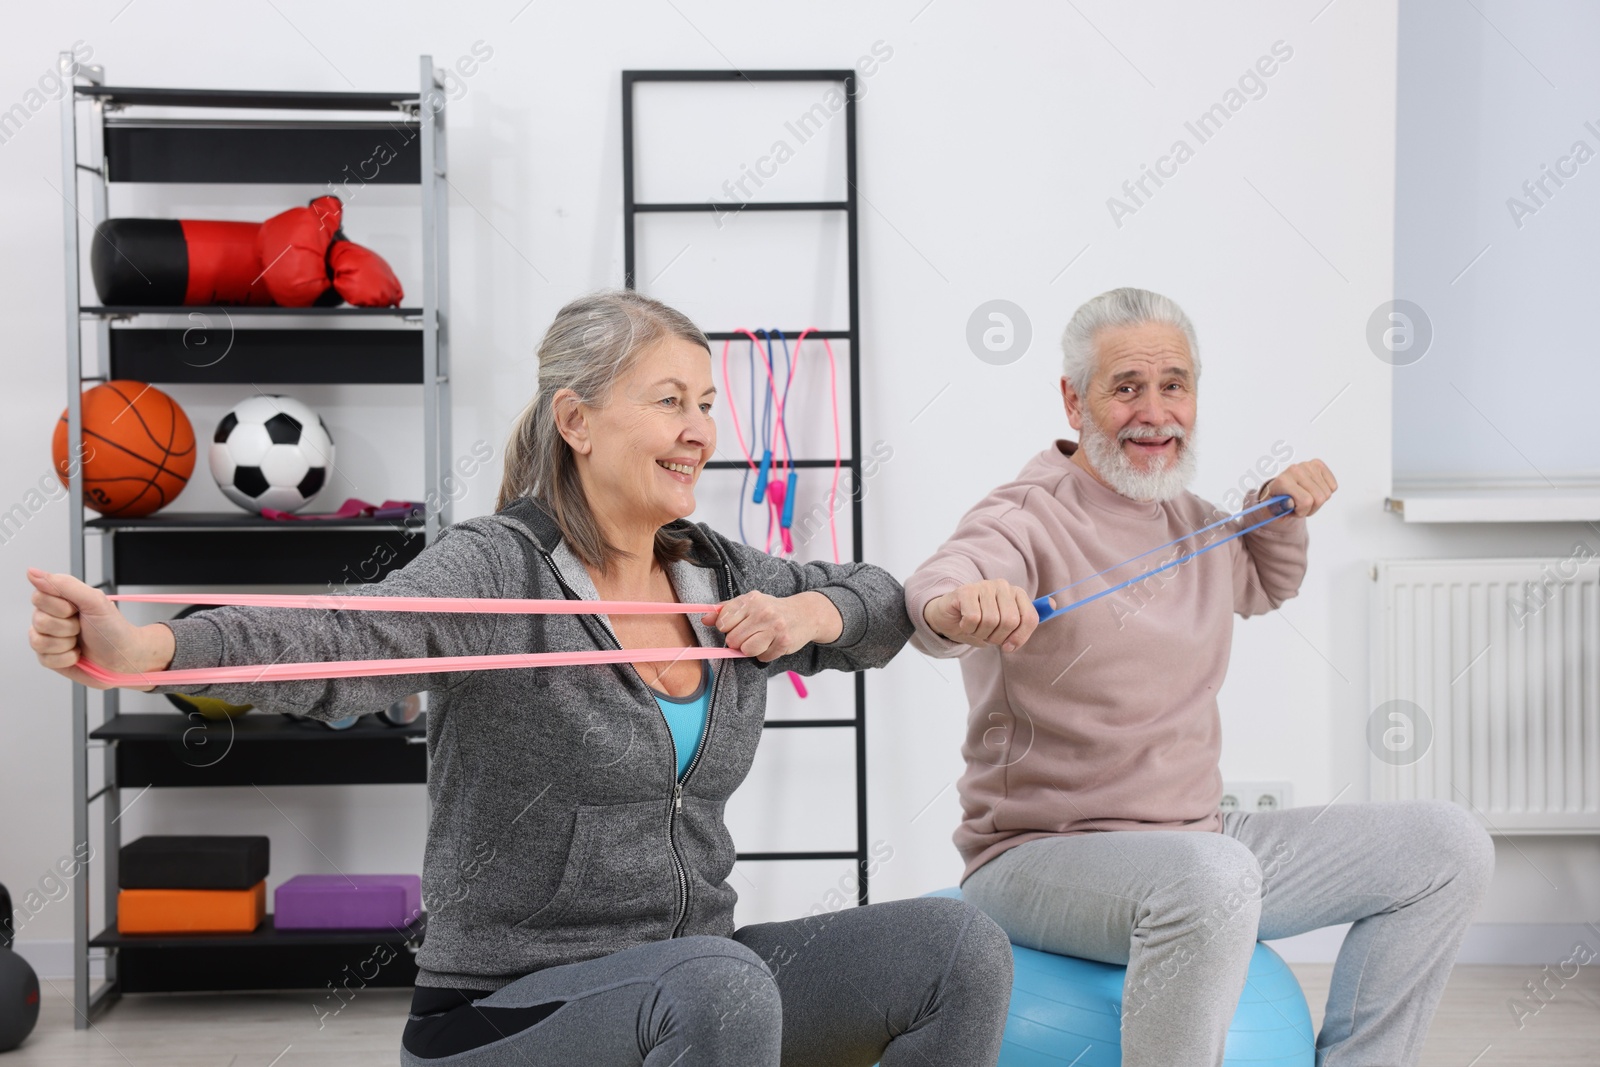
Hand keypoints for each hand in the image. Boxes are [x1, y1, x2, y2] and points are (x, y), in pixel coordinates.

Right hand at [27, 568, 172, 689]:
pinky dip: (66, 658)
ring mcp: (48, 638)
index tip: (77, 609)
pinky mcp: (49, 658)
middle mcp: (50, 617)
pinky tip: (77, 654)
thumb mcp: (94, 601)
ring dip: (66, 643)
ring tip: (80, 641)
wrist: (125, 656)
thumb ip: (63, 584)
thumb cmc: (113, 628)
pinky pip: (44, 658)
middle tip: (82, 627)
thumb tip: (32, 572)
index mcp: (59, 600)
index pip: (38, 596)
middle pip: (38, 620)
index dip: (60, 606)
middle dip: (67, 626)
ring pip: (38, 641)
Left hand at [702, 590, 840, 662]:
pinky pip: (763, 658)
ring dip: (751, 649)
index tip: (734, 626)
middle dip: (738, 641)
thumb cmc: (771, 609)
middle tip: (749, 634)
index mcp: (750, 600)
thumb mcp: (748, 604)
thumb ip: (725, 610)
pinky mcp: (784, 642)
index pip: (723, 622)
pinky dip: (765, 654)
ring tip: (760, 640)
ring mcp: (775, 627)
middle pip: (733, 639)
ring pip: (746, 650)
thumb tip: (705, 619)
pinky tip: (771, 644)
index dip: (726, 628)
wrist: (803, 614)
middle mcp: (762, 612)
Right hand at [922, 580, 1039, 651]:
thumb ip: (1025, 620)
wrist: (948, 617)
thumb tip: (1053, 605)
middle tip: (986, 636)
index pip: (1030, 618)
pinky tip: (964, 623)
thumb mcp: (1004, 626)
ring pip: (990, 621)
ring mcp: (983, 586)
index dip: (1020, 638)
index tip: (1008, 647)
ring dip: (980, 633)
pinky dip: (968, 628)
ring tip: (974, 629)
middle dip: (997, 637)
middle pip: (1010, 621)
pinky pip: (974, 618)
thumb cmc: (979, 622)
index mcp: (1016, 593)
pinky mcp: (965, 591)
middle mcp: (1002, 586)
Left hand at [1262, 460, 1337, 517]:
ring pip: (1327, 494)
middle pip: (1320, 498)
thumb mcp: (1275, 511)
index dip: (1302, 511)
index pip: (1306, 501)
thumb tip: (1290, 502)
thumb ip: (1280, 509)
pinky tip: (1313, 491)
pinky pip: (1333, 486)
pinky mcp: (1318, 465)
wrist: (1279, 490)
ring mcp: (1307, 465)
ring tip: (1305, 499)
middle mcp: (1295, 470)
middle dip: (1311, 508)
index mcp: (1283, 481)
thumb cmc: (1278, 502)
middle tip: (1300, 506)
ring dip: (1318, 502)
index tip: (1293, 510)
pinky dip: (1326, 493)